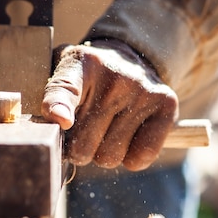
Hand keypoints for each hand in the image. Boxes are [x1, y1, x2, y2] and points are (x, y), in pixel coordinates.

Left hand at [42, 40, 177, 170]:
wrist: (130, 59)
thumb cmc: (87, 79)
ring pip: (109, 157)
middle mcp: (114, 76)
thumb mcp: (61, 73)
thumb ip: (50, 98)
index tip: (61, 120)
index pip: (66, 89)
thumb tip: (55, 123)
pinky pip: (139, 158)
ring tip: (106, 130)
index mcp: (81, 64)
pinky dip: (130, 158)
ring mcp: (143, 90)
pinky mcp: (167, 106)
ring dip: (103, 153)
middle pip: (83, 145)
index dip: (59, 106)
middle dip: (78, 149)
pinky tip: (128, 138)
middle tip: (83, 132)